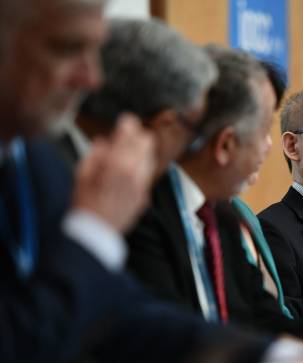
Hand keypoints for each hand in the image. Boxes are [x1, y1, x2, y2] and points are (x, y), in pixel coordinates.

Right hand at [72, 114, 155, 232]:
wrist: (95, 232)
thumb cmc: (84, 204)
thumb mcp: (82, 174)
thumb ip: (96, 154)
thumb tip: (104, 142)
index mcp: (117, 164)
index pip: (131, 134)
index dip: (129, 124)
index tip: (126, 121)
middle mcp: (134, 172)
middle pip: (147, 143)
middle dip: (138, 137)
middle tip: (128, 137)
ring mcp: (142, 185)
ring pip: (150, 158)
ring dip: (141, 152)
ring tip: (127, 154)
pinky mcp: (144, 195)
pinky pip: (147, 175)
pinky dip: (140, 168)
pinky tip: (128, 171)